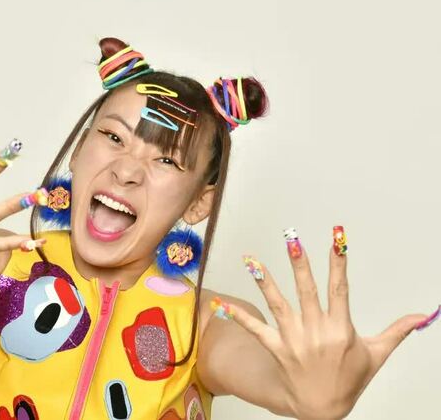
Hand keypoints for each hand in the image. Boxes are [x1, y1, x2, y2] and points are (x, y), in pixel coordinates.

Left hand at [215, 227, 437, 419]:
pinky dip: (238, 317)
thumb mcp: (375, 354)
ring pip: (278, 305)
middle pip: (306, 291)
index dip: (339, 263)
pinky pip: (255, 330)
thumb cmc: (349, 379)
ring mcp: (294, 340)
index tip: (338, 238)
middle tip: (292, 238)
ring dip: (264, 282)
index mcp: (341, 329)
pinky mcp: (277, 349)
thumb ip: (396, 331)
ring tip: (252, 259)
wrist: (322, 410)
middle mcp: (316, 332)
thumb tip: (423, 315)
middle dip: (300, 264)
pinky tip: (221, 304)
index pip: (340, 288)